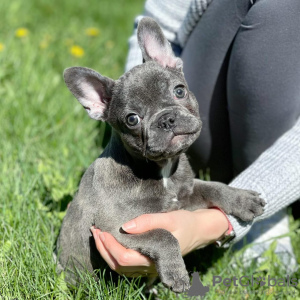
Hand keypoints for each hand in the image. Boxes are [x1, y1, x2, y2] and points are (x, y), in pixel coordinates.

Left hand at [90, 208, 227, 276]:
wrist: (199, 231)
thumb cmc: (185, 223)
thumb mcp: (169, 218)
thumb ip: (148, 222)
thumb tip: (124, 227)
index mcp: (155, 257)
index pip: (124, 258)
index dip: (109, 246)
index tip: (101, 230)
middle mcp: (150, 266)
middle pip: (118, 265)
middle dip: (103, 248)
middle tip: (95, 230)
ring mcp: (148, 266)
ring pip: (120, 267)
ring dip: (106, 252)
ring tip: (99, 235)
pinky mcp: (148, 261)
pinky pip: (126, 264)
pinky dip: (114, 254)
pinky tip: (110, 242)